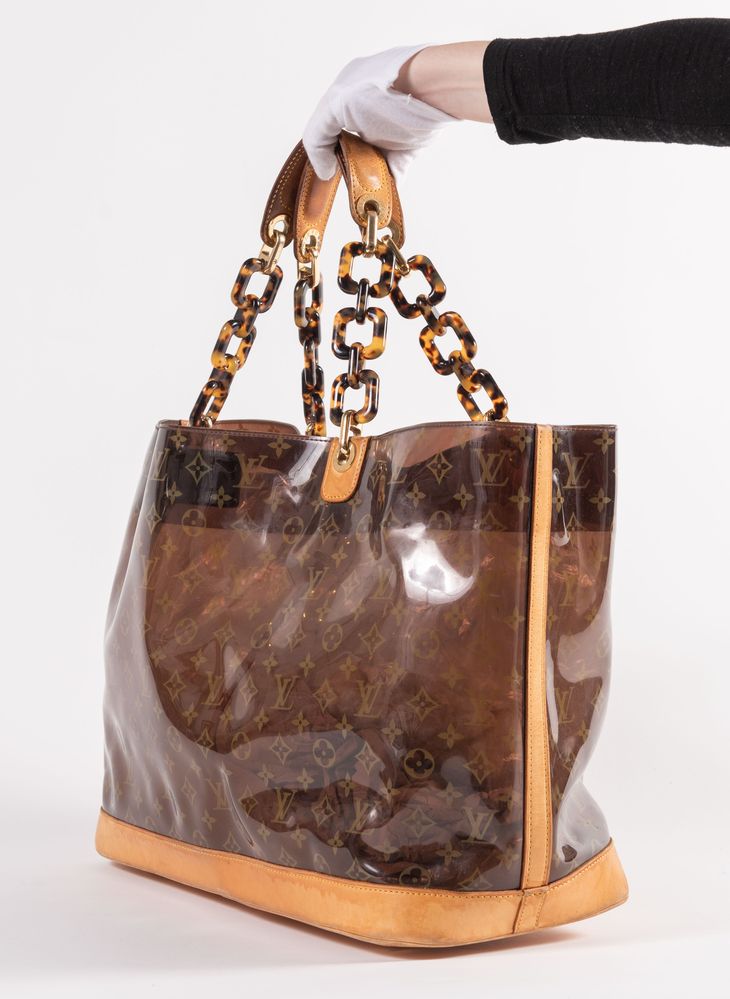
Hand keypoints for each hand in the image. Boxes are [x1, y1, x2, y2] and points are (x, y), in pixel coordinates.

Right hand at [303, 43, 492, 181]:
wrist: (436, 90)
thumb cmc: (386, 88)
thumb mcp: (337, 105)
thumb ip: (318, 135)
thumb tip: (324, 170)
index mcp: (347, 92)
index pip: (325, 125)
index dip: (322, 149)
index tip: (326, 170)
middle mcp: (367, 109)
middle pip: (347, 146)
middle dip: (345, 164)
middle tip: (344, 179)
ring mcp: (389, 127)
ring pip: (370, 161)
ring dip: (365, 178)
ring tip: (362, 189)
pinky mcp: (410, 145)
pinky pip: (393, 171)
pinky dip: (387, 186)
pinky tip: (381, 195)